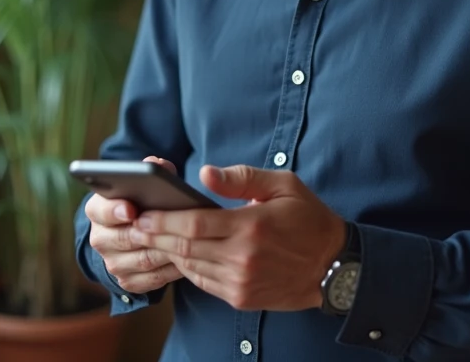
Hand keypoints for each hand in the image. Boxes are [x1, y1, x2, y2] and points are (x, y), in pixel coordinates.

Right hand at [85, 156, 183, 293]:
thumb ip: (151, 170)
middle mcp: (99, 238)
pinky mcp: (127, 281)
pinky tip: (189, 260)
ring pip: (143, 259)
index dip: (115, 210)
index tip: (131, 209)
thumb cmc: (141, 201)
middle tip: (173, 226)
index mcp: (97, 210)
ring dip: (166, 250)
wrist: (132, 233)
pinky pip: (153, 278)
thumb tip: (158, 165)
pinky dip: (172, 269)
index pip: (101, 210)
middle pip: (124, 238)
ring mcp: (112, 263)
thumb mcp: (141, 184)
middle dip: (150, 232)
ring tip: (189, 241)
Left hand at [129, 164, 346, 311]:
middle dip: (155, 236)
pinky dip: (187, 268)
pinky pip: (204, 282)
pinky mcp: (242, 297)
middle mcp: (243, 258)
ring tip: (150, 239)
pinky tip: (179, 254)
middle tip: (135, 226)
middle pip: (185, 247)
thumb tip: (205, 173)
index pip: (194, 224)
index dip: (164, 220)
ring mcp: (241, 281)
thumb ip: (243, 177)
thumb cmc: (308, 219)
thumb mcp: (284, 186)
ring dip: (168, 253)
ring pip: (191, 267)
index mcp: (251, 226)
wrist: (335, 266)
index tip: (144, 213)